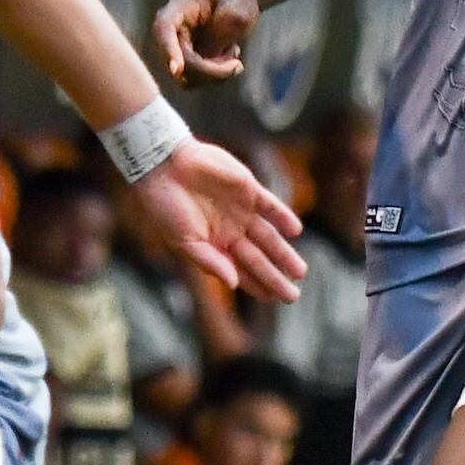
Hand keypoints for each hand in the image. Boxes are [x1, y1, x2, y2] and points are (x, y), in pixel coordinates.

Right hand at [136, 138, 305, 298]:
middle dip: (275, 278)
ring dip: (284, 254)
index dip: (257, 285)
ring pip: (269, 237)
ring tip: (300, 272)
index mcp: (214, 245)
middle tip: (292, 296)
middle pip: (259, 258)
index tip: (272, 299)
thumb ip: (210, 262)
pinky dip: (284, 217)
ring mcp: (241, 210)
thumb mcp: (184, 241)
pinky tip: (295, 231)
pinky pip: (271, 206)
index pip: (241, 271)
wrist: (164, 165)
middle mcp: (231, 230)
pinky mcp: (248, 189)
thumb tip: (234, 284)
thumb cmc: (165, 205)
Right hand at [154, 0, 259, 88]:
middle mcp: (172, 29)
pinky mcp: (186, 60)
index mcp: (178, 7)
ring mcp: (177, 46)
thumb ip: (219, 34)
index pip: (164, 28)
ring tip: (234, 54)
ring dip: (214, 74)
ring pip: (186, 77)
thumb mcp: (236, 11)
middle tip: (237, 65)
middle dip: (208, 70)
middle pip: (177, 61)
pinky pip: (195, 79)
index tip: (176, 69)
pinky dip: (215, 76)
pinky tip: (229, 56)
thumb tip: (205, 59)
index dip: (168, 49)